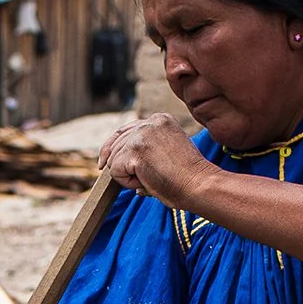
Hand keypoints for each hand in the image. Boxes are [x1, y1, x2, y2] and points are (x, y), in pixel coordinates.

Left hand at [97, 114, 213, 209]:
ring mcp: (142, 134)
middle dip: (120, 165)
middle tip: (143, 178)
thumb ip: (146, 151)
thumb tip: (116, 165)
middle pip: (115, 144)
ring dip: (128, 176)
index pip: (124, 130)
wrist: (198, 184)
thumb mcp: (167, 152)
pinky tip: (147, 181)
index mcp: (160, 119)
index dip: (112, 148)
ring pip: (114, 160)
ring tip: (152, 178)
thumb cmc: (187, 177)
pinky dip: (127, 183)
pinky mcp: (135, 151)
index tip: (104, 162)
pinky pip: (115, 172)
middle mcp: (149, 122)